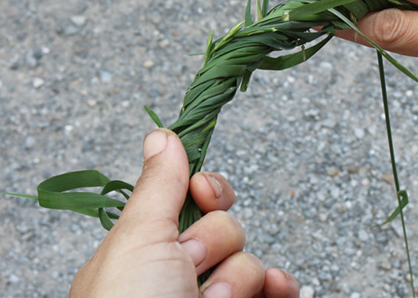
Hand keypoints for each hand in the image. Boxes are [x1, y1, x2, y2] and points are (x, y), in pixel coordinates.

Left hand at [69, 129, 298, 297]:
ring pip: (251, 260)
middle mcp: (179, 273)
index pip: (188, 200)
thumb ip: (157, 186)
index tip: (203, 192)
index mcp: (145, 248)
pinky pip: (276, 290)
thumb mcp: (137, 239)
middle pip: (224, 226)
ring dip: (237, 279)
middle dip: (212, 244)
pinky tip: (278, 290)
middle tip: (186, 270)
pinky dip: (280, 288)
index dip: (203, 190)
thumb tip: (163, 136)